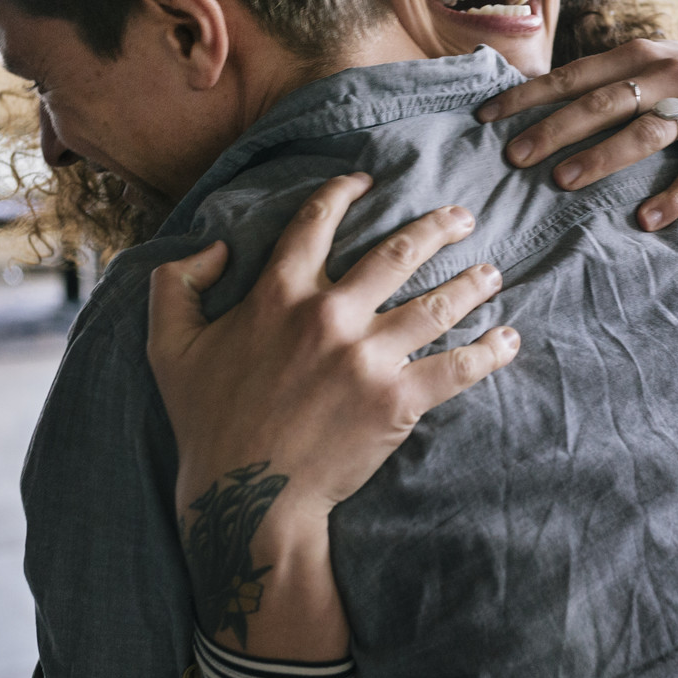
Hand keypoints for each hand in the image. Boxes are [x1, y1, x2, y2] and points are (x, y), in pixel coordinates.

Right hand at [149, 173, 519, 525]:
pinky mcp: (397, 400)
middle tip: (463, 217)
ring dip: (471, 283)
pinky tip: (509, 339)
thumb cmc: (207, 421)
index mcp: (278, 294)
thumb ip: (178, 285)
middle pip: (397, 253)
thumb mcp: (168, 346)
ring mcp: (367, 357)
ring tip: (492, 272)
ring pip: (436, 304)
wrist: (247, 496)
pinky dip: (489, 352)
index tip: (367, 181)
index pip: (317, 222)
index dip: (342, 192)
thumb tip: (217, 248)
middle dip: (437, 228)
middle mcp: (328, 315)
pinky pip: (456, 367)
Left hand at [474, 39, 677, 230]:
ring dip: (602, 158)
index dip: (529, 96)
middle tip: (514, 156)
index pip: (574, 75)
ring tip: (563, 181)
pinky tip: (646, 220)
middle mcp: (670, 74)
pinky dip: (673, 197)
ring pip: (645, 134)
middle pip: (604, 103)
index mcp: (640, 55)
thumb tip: (525, 94)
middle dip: (555, 129)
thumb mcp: (649, 69)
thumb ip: (600, 80)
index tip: (486, 118)